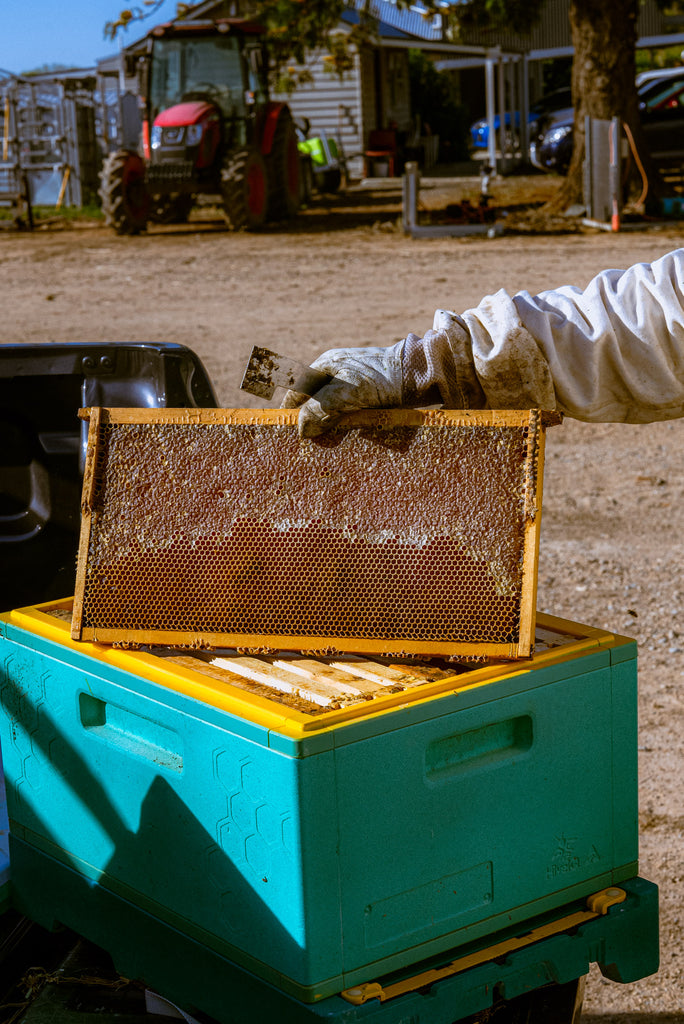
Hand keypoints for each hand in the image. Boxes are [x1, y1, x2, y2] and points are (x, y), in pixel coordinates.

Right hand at [282, 342, 403, 436]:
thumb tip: (300, 429)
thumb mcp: (345, 393)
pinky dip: (346, 427)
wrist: (420, 376)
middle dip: (310, 421)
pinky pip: (350, 415)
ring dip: (329, 427)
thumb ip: (319, 409)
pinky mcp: (369, 397)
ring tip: (326, 446)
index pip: (298, 389)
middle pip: (315, 402)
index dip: (290, 410)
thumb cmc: (381, 379)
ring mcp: (354, 386)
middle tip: (307, 443)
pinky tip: (347, 440)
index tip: (285, 431)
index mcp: (326, 365)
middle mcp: (337, 374)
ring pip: (332, 410)